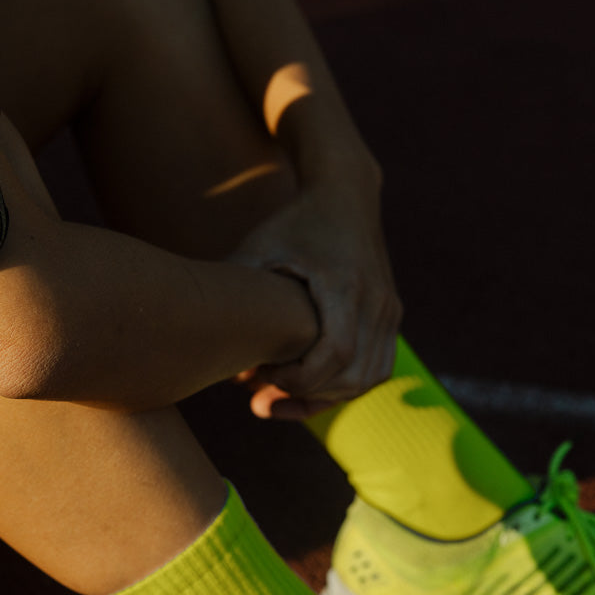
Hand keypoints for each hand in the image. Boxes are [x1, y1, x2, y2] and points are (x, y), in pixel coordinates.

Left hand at [229, 179, 401, 419]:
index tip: (263, 379)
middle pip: (354, 376)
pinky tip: (306, 387)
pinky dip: (343, 384)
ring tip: (279, 399)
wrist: (347, 194)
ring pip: (369, 378)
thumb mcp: (259, 248)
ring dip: (326, 397)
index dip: (301, 381)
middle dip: (308, 397)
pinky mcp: (390, 314)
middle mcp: (376, 301)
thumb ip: (237, 291)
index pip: (336, 355)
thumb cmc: (293, 222)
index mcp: (345, 285)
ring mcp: (389, 310)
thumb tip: (205, 340)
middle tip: (262, 400)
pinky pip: (377, 366)